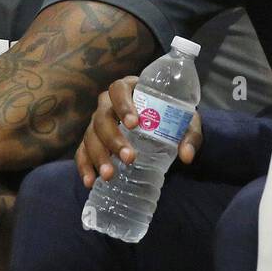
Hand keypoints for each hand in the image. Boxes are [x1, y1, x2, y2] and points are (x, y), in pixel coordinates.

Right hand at [74, 76, 202, 187]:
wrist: (163, 129)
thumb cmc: (172, 118)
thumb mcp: (185, 123)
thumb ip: (189, 136)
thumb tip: (187, 156)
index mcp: (129, 89)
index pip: (118, 90)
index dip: (123, 105)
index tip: (134, 124)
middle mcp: (108, 103)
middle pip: (102, 117)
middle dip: (113, 138)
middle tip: (129, 158)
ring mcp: (97, 122)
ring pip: (90, 135)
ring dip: (98, 156)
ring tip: (110, 175)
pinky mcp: (92, 140)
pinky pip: (82, 151)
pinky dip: (84, 166)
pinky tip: (90, 181)